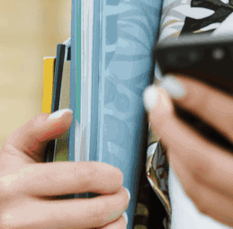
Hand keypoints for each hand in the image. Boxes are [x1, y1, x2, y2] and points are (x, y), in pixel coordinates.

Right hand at [0, 110, 129, 228]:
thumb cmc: (2, 187)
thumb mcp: (10, 155)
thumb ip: (37, 130)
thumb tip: (66, 115)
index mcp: (17, 184)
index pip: (79, 177)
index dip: (108, 177)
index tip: (116, 177)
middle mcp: (19, 217)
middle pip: (91, 213)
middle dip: (117, 203)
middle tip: (121, 197)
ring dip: (113, 225)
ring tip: (114, 216)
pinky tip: (99, 228)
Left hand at [144, 50, 232, 228]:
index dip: (200, 100)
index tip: (174, 79)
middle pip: (200, 160)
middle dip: (168, 126)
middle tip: (153, 98)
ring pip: (198, 189)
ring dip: (173, 156)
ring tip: (165, 125)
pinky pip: (211, 208)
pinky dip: (191, 183)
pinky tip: (188, 162)